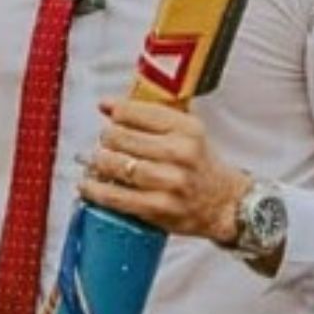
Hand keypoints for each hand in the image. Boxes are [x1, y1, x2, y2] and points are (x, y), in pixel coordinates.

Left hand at [81, 99, 251, 243]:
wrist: (225, 204)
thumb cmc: (201, 166)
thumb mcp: (189, 132)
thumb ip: (154, 117)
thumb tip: (108, 105)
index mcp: (188, 128)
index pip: (142, 111)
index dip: (118, 110)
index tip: (108, 109)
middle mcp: (180, 152)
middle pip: (124, 137)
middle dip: (107, 137)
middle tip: (106, 141)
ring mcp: (169, 181)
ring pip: (119, 165)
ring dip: (99, 162)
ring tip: (97, 161)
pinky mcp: (159, 208)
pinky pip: (118, 197)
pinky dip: (97, 190)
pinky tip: (88, 185)